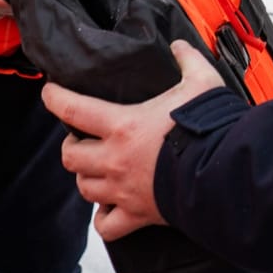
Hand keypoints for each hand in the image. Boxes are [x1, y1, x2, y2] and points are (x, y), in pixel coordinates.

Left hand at [41, 40, 225, 239]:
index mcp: (123, 126)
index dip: (55, 99)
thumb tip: (179, 46)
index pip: (73, 109)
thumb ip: (187, 60)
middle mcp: (115, 160)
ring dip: (86, 178)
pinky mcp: (137, 215)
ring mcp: (122, 191)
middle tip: (81, 138)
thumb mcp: (201, 83)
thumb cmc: (209, 128)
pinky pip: (106, 226)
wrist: (223, 174)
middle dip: (71, 147)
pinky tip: (110, 207)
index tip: (49, 93)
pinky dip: (103, 218)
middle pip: (70, 156)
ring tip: (96, 169)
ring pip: (84, 189)